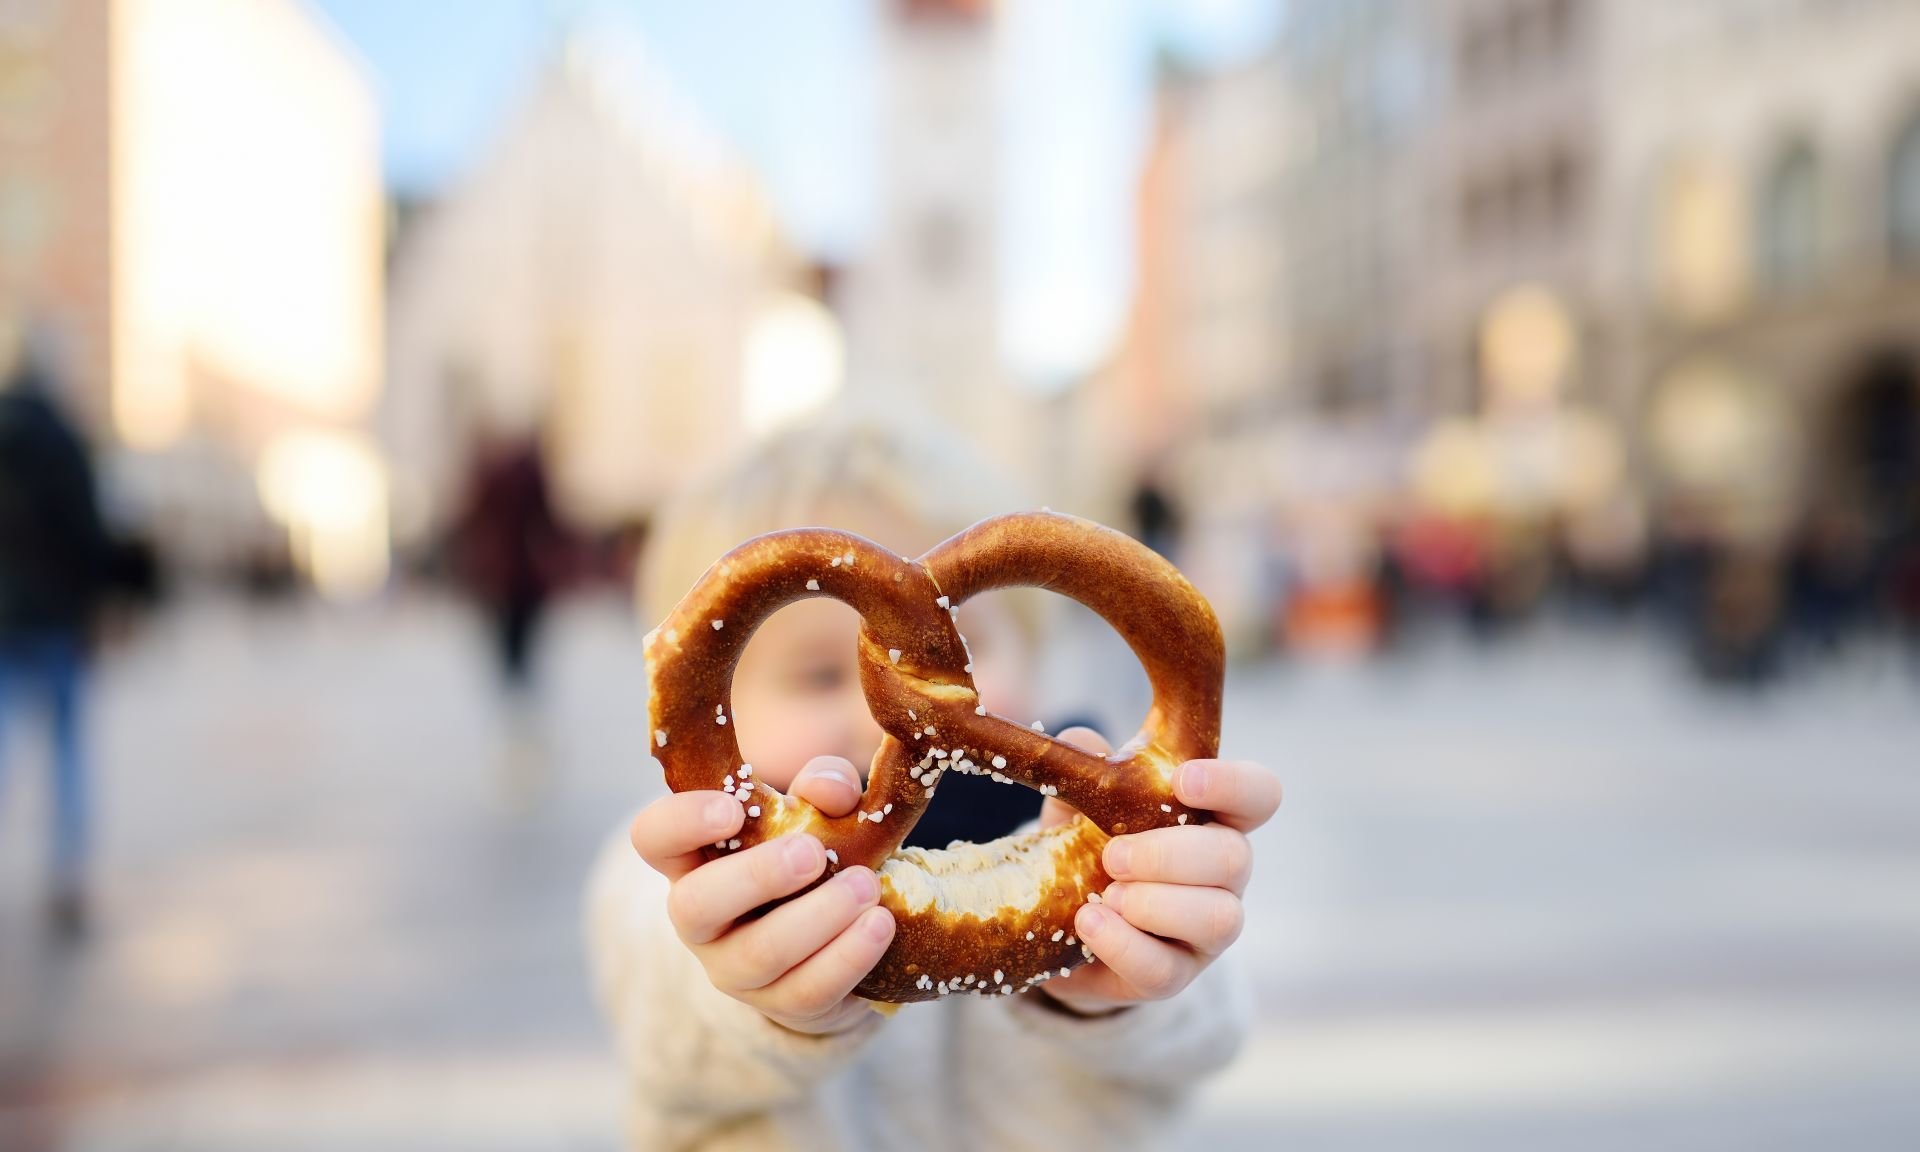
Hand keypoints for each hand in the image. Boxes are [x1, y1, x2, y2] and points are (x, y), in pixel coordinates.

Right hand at [629, 757, 892, 1035]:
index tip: (733, 808)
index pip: (653, 837)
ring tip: (866, 886)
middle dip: (755, 877)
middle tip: (811, 852)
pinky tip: (879, 924)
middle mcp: (699, 919)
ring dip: (817, 917)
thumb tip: (830, 789)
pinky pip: (807, 991)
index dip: (681, 822)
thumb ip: (822, 786)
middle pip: (695, 905)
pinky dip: (848, 957)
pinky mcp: (780, 1005)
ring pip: (759, 954)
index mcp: (692, 859)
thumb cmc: (808, 856)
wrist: (831, 938)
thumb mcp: (813, 811)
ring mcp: (734, 969)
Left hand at [1035, 728, 1280, 1016]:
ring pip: (1219, 918)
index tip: (1183, 781)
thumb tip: (1079, 741)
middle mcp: (1225, 875)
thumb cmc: (1089, 847)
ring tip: (1104, 894)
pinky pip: (1165, 969)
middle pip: (1236, 858)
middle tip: (1113, 854)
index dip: (1234, 785)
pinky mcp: (1175, 975)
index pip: (1259, 794)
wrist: (1061, 925)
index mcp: (1214, 819)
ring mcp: (1207, 931)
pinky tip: (1089, 921)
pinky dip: (1123, 943)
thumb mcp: (1081, 803)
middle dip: (1170, 854)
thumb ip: (1085, 773)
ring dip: (1156, 903)